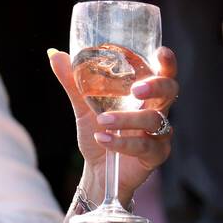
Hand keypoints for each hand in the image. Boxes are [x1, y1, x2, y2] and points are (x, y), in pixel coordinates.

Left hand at [49, 45, 177, 201]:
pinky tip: (103, 139)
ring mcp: (160, 134)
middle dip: (155, 87)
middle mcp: (158, 110)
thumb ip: (73, 82)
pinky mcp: (155, 155)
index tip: (161, 51)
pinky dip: (122, 143)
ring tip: (102, 121)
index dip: (167, 63)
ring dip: (127, 119)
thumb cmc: (98, 131)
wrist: (97, 170)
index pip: (162, 74)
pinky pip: (144, 146)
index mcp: (145, 95)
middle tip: (135, 90)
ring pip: (154, 120)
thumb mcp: (83, 106)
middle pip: (169, 92)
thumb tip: (53, 53)